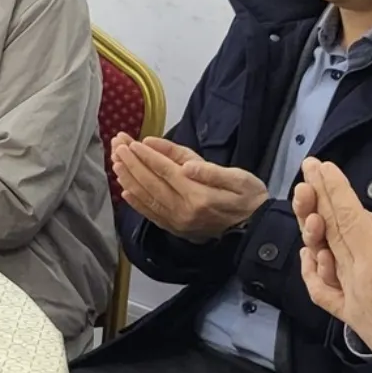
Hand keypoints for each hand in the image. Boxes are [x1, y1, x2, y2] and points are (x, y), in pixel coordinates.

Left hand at [112, 135, 268, 241]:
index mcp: (198, 195)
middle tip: (116, 145)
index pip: (165, 171)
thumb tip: (185, 166)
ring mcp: (178, 222)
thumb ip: (210, 172)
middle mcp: (184, 210)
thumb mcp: (239, 178)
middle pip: (150, 183)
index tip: (130, 142)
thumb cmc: (250, 197)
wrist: (256, 230)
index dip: (146, 156)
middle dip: (131, 162)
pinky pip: (151, 214)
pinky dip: (136, 202)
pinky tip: (124, 191)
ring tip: (115, 162)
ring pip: (146, 198)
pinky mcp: (176, 229)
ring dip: (128, 179)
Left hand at [293, 151, 371, 372]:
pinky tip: (310, 255)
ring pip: (323, 254)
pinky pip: (322, 290)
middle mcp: (354, 278)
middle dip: (319, 195)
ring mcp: (349, 297)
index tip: (322, 165)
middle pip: (331, 229)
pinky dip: (312, 270)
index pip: (348, 217)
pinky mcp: (350, 314)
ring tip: (307, 202)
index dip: (335, 188)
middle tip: (308, 168)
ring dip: (313, 225)